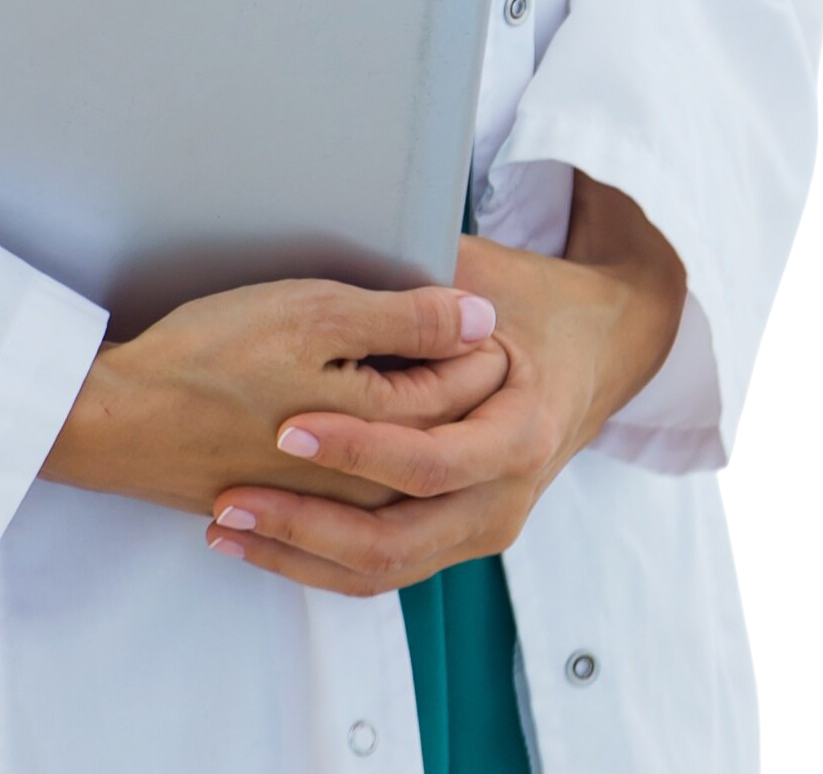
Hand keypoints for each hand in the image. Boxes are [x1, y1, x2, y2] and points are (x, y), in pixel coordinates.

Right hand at [41, 274, 509, 518]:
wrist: (123, 423)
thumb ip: (406, 321)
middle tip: (453, 325)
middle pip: (448, 426)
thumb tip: (481, 318)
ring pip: (409, 461)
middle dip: (462, 377)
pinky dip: (379, 452)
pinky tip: (359, 416)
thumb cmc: (214, 358)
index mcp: (388, 429)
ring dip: (421, 415)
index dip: (478, 334)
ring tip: (403, 359)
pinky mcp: (301, 508)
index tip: (474, 298)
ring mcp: (338, 503)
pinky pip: (366, 489)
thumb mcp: (316, 315)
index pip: (469, 381)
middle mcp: (374, 481)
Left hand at [202, 177, 688, 592]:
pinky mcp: (452, 536)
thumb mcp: (491, 277)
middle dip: (303, 523)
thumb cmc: (535, 303)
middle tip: (231, 494)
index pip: (425, 461)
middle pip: (394, 541)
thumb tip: (374, 252)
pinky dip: (316, 561)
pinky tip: (256, 539)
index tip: (286, 426)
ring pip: (380, 571)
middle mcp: (502, 498)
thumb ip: (432, 279)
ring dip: (297, 552)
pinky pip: (381, 571)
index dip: (353, 447)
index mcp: (517, 434)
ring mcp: (478, 526)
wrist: (599, 347)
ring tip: (224, 522)